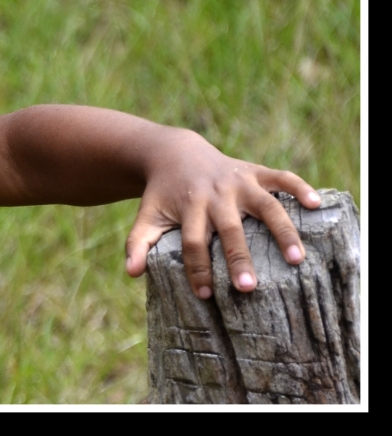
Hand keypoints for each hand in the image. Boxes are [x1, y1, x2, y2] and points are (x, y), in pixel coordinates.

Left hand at [123, 128, 320, 298]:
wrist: (174, 153)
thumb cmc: (162, 194)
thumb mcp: (147, 215)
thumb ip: (138, 243)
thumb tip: (131, 273)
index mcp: (189, 207)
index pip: (193, 242)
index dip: (197, 268)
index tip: (205, 295)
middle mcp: (216, 194)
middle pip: (229, 229)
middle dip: (238, 257)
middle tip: (249, 287)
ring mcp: (238, 181)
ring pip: (264, 205)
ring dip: (281, 230)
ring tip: (297, 259)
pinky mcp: (254, 171)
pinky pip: (281, 177)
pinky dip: (299, 188)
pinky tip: (316, 205)